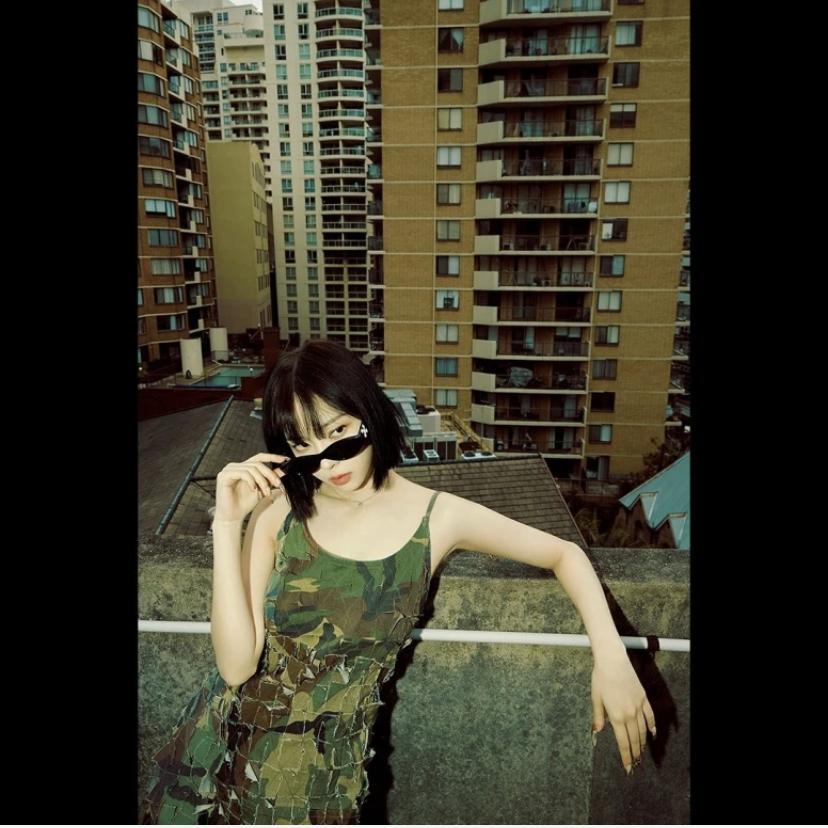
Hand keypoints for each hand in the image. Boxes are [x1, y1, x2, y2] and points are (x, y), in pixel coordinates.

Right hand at [213, 453, 288, 522]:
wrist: (234, 517)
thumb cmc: (245, 504)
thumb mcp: (262, 489)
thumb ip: (270, 479)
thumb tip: (283, 470)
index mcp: (244, 468)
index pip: (259, 457)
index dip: (272, 456)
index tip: (285, 459)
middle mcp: (236, 466)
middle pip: (257, 463)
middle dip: (270, 474)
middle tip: (277, 483)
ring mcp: (229, 470)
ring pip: (252, 468)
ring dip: (262, 480)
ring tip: (265, 491)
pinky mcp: (224, 476)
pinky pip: (243, 473)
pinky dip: (251, 481)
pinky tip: (254, 489)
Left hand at [591, 649, 656, 773]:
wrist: (612, 661)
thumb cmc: (600, 678)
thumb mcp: (595, 698)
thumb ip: (598, 716)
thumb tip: (597, 731)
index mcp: (616, 716)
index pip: (623, 743)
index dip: (626, 757)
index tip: (628, 768)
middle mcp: (629, 714)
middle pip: (634, 740)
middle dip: (634, 754)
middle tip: (634, 764)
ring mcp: (638, 706)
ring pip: (643, 731)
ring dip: (642, 744)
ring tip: (641, 753)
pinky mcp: (643, 698)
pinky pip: (650, 717)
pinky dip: (652, 727)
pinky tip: (652, 734)